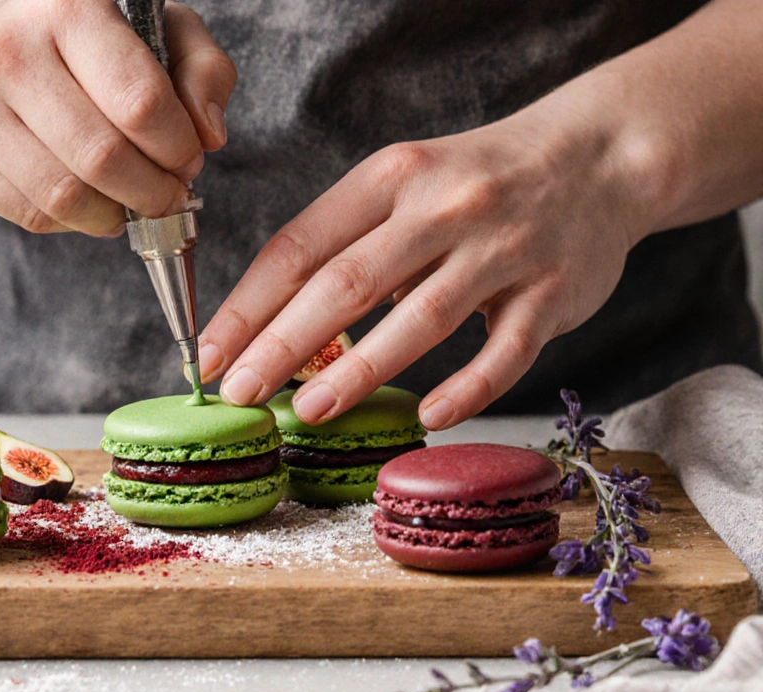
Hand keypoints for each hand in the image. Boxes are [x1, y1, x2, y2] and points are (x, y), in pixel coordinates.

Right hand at [0, 0, 234, 235]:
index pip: (139, 102)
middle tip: (168, 194)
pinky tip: (88, 203)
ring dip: (116, 215)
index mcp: (64, 7)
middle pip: (103, 158)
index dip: (178, 146)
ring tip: (131, 204)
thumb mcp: (149, 26)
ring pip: (65, 197)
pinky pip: (31, 216)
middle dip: (153, 191)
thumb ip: (200, 69)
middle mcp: (4, 52)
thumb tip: (209, 134)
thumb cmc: (67, 38)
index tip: (188, 158)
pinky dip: (75, 221)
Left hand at [198, 108, 654, 429]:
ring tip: (309, 413)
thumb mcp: (404, 183)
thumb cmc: (476, 181)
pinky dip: (467, 389)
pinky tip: (426, 417)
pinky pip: (505, 352)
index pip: (301, 244)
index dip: (248, 305)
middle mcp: (443, 206)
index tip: (210, 354)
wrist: (600, 155)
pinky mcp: (554, 291)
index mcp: (390, 176)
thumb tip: (269, 328)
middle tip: (239, 393)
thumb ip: (347, 243)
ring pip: (420, 318)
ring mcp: (503, 248)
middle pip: (347, 281)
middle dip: (282, 343)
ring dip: (358, 371)